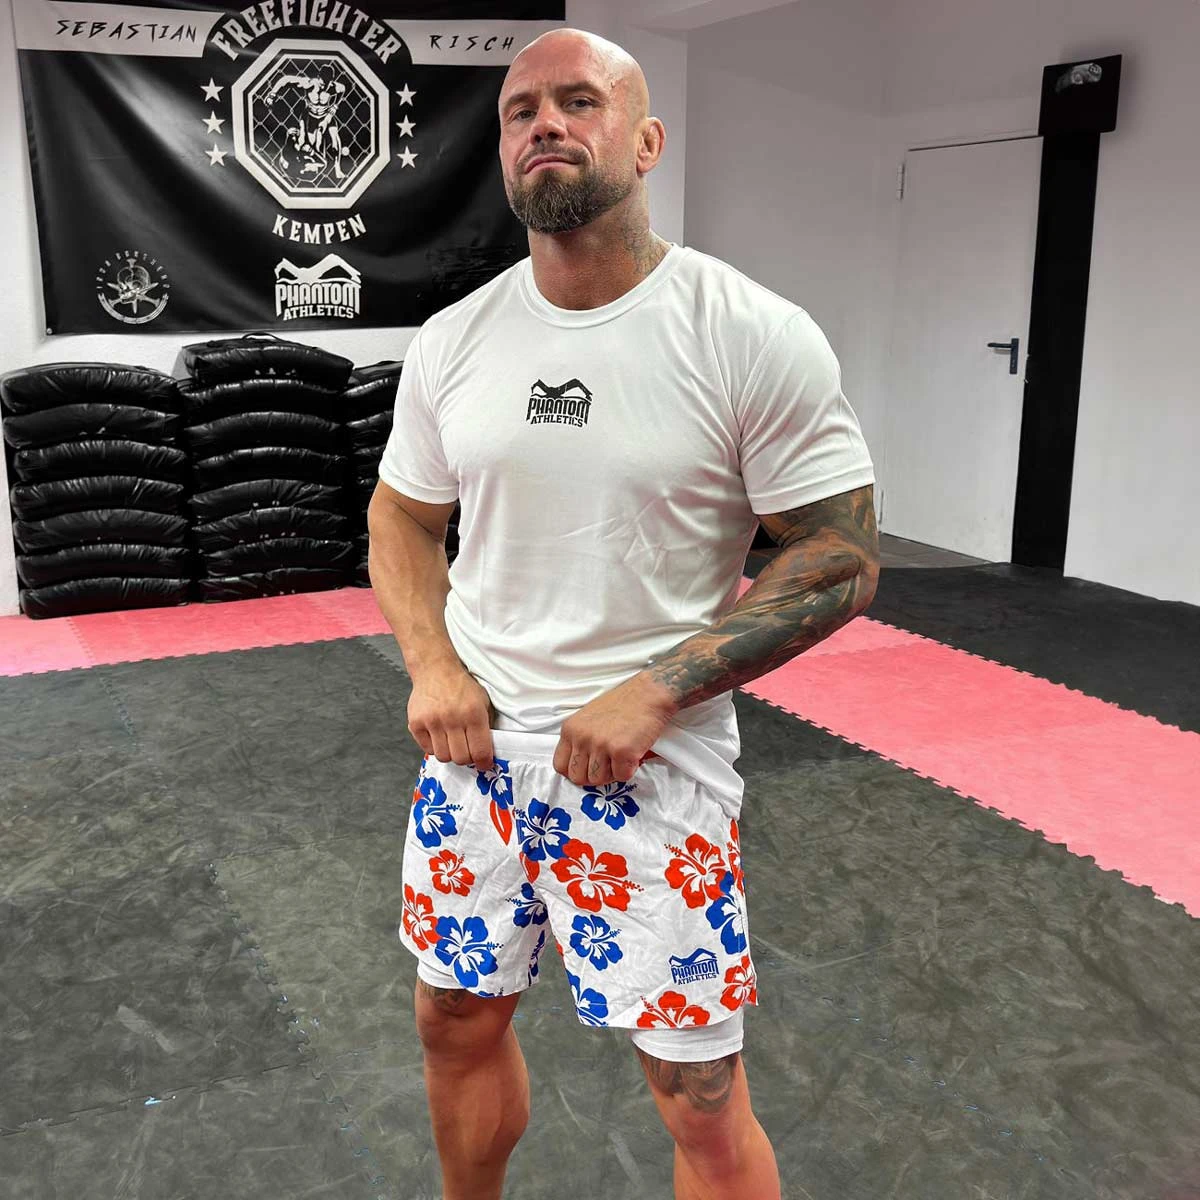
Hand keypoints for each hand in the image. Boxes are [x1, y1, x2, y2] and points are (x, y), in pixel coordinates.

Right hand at [408, 666, 495, 770]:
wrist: (435, 669)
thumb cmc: (462, 686)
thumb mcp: (483, 701)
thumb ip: (486, 725)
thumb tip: (488, 751)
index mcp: (473, 714)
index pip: (480, 751)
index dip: (483, 763)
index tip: (484, 764)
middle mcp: (452, 719)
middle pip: (461, 758)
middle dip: (467, 758)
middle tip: (468, 751)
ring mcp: (432, 722)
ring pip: (443, 756)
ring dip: (450, 754)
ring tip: (453, 743)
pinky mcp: (416, 723)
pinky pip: (427, 749)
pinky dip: (435, 747)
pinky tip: (439, 736)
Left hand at [553, 673, 677, 785]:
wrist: (648, 694)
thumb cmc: (623, 704)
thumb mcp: (589, 717)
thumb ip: (580, 739)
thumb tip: (579, 765)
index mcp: (571, 729)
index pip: (560, 765)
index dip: (575, 771)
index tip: (587, 769)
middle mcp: (582, 738)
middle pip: (578, 777)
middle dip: (594, 776)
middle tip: (607, 765)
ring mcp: (601, 745)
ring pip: (599, 780)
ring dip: (612, 773)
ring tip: (621, 756)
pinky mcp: (622, 752)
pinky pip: (621, 776)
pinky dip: (629, 769)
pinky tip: (632, 753)